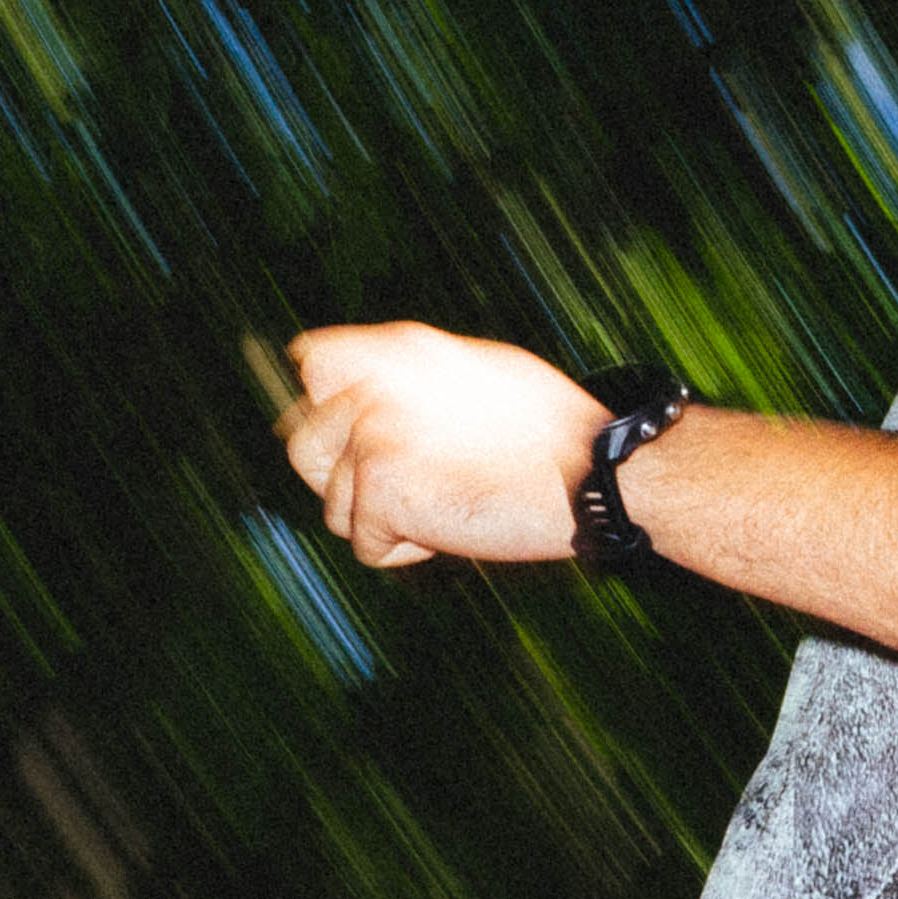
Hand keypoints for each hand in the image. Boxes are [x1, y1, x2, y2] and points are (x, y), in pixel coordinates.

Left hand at [280, 322, 601, 568]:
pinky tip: (454, 526)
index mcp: (399, 346)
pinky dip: (409, 552)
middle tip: (417, 486)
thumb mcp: (479, 376)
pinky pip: (366, 546)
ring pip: (335, 507)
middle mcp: (374, 380)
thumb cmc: (551, 436)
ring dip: (385, 522)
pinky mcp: (380, 482)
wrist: (592, 474)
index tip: (363, 442)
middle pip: (304, 447)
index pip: (311, 363)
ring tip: (447, 500)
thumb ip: (412, 380)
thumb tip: (362, 392)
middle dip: (349, 483)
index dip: (326, 412)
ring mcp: (373, 430)